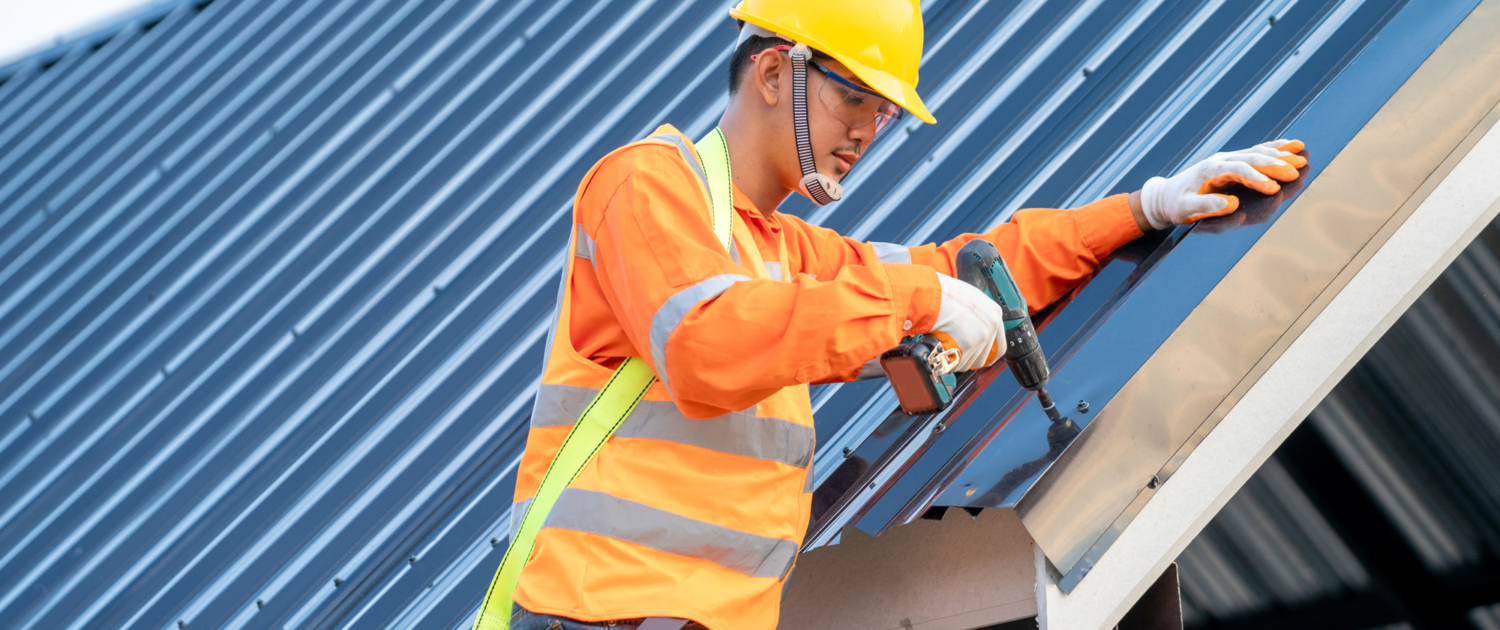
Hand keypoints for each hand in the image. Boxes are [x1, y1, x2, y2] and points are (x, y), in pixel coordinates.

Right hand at [928, 273, 1004, 371]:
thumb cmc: (945, 294)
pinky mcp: (967, 346)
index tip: (979, 356)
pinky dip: (950, 361)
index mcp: (994, 313)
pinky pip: (959, 363)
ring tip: (947, 348)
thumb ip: (978, 315)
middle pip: (983, 357)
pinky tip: (943, 351)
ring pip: (971, 362)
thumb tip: (974, 327)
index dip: (987, 354)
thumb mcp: (970, 299)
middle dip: (969, 358)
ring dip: (958, 360)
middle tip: (956, 352)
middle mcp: (991, 327)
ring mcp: (980, 337)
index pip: (999, 346)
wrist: (931, 296)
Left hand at [1139, 140, 1305, 229]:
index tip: (1273, 189)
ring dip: (1279, 154)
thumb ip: (1206, 207)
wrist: (1166, 195)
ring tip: (1302, 154)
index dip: (1256, 179)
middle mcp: (1220, 160)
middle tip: (1297, 170)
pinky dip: (1274, 148)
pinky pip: (1256, 152)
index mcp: (1209, 170)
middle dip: (1275, 164)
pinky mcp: (1232, 161)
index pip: (1237, 171)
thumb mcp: (1184, 210)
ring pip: (1257, 152)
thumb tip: (1231, 204)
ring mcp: (1227, 158)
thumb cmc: (1175, 205)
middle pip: (1251, 158)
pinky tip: (1292, 146)